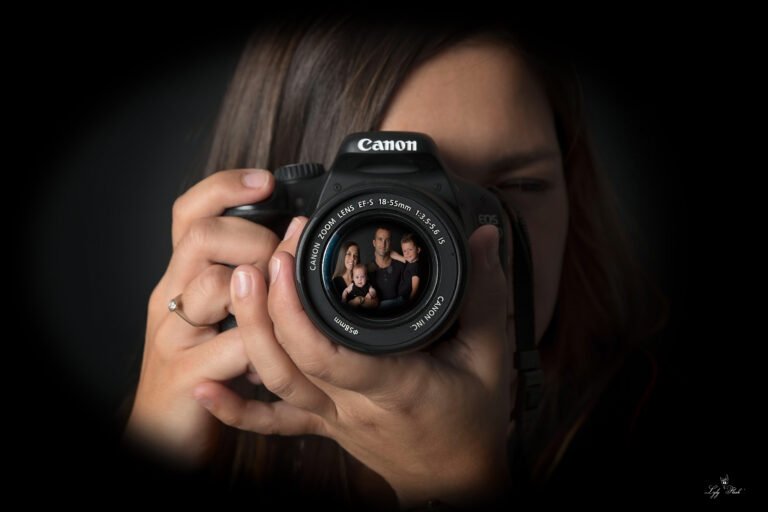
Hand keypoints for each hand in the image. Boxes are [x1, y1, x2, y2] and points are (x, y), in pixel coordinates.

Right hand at [126, 169, 282, 464]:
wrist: (162, 435)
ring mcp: (176, 336)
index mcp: (181, 279)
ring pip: (218, 287)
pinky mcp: (187, 374)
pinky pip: (235, 347)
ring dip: (262, 292)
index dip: (225, 188)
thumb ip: (241, 281)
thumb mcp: (216, 317)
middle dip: (254, 241)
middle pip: (203, 237)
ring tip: (280, 314)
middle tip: (282, 266)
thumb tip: (289, 242)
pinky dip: (263, 348)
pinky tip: (272, 360)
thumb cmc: (201, 370)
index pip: (190, 213)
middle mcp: (171, 299)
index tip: (266, 180)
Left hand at [197, 221, 511, 505]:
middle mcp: (352, 404)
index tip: (285, 258)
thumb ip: (484, 295)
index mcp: (394, 385)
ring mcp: (331, 418)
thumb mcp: (490, 357)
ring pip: (275, 384)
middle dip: (262, 309)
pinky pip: (272, 422)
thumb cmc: (473, 422)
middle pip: (289, 363)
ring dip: (248, 337)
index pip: (330, 353)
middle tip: (253, 260)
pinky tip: (205, 387)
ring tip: (236, 287)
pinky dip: (235, 409)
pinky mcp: (322, 426)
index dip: (295, 308)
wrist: (455, 482)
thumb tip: (484, 238)